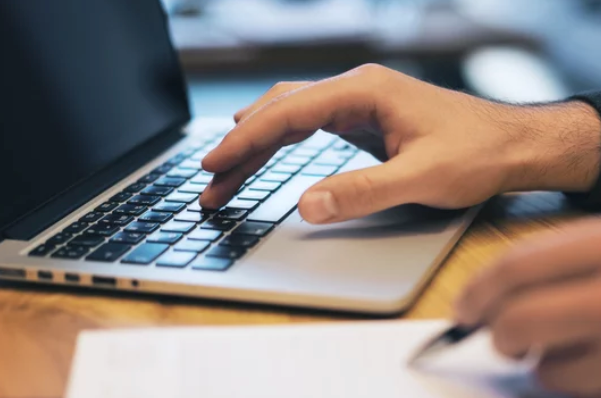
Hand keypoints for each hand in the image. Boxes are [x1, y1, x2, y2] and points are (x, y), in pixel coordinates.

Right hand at [200, 64, 599, 223]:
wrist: (513, 145)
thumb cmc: (477, 153)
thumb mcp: (421, 178)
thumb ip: (362, 192)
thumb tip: (305, 205)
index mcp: (363, 92)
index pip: (287, 113)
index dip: (246, 141)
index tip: (214, 163)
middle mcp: (356, 89)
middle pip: (280, 111)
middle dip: (242, 145)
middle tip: (210, 178)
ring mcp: (359, 102)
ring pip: (291, 116)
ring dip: (257, 145)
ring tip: (227, 173)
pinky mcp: (364, 118)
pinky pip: (309, 125)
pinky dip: (281, 142)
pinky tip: (266, 154)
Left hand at [455, 219, 600, 396]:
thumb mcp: (597, 247)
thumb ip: (549, 265)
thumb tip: (481, 301)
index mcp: (600, 244)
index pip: (516, 267)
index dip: (477, 290)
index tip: (462, 309)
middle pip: (517, 320)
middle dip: (494, 331)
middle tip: (495, 334)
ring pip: (537, 362)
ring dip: (529, 355)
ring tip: (550, 342)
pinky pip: (562, 382)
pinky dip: (558, 374)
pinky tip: (579, 358)